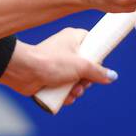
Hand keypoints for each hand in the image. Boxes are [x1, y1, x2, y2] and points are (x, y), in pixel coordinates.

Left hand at [0, 29, 117, 105]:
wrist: (23, 72)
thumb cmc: (51, 62)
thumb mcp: (81, 66)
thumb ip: (98, 71)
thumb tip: (112, 76)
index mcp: (73, 38)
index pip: (93, 44)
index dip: (98, 57)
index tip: (98, 67)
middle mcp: (65, 50)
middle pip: (86, 67)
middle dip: (87, 80)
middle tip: (83, 83)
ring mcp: (57, 65)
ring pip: (76, 80)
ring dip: (78, 90)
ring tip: (73, 92)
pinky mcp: (50, 78)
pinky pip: (64, 88)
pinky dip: (66, 94)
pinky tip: (65, 97)